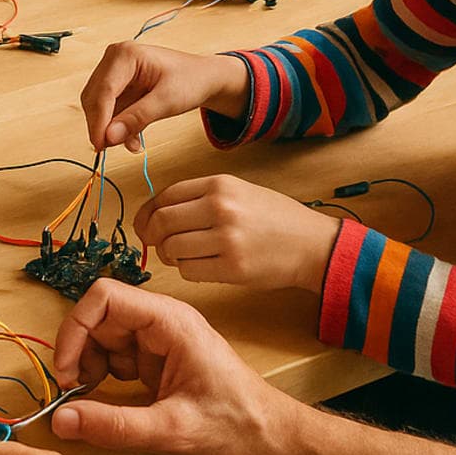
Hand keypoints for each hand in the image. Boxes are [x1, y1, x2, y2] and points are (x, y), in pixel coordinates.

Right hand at [0, 280, 293, 454]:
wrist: (271, 438)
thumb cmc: (237, 425)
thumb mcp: (172, 429)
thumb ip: (115, 425)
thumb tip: (64, 419)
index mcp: (170, 321)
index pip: (106, 296)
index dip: (77, 327)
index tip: (64, 368)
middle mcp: (162, 322)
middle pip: (102, 317)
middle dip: (80, 351)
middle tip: (71, 390)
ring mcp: (160, 339)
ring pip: (107, 337)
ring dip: (91, 365)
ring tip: (89, 398)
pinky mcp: (159, 359)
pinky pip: (119, 357)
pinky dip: (105, 376)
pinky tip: (107, 400)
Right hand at [81, 42, 248, 151]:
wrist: (203, 77)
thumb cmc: (190, 81)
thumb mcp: (167, 101)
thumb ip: (137, 118)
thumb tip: (108, 138)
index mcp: (125, 54)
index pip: (103, 90)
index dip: (98, 120)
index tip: (100, 145)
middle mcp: (114, 59)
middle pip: (95, 98)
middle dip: (102, 125)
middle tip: (113, 150)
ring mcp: (115, 71)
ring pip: (98, 106)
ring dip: (110, 128)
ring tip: (132, 145)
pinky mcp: (118, 85)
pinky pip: (109, 110)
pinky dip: (117, 127)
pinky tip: (133, 140)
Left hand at [136, 174, 339, 293]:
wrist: (311, 243)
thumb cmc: (273, 217)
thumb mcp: (237, 190)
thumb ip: (200, 196)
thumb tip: (158, 211)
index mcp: (219, 184)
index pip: (165, 195)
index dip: (147, 212)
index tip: (144, 223)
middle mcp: (220, 207)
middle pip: (162, 222)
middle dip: (151, 235)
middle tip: (155, 243)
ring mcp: (226, 239)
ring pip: (173, 248)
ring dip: (170, 255)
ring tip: (182, 255)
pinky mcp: (233, 268)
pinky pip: (190, 271)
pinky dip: (187, 270)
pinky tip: (200, 266)